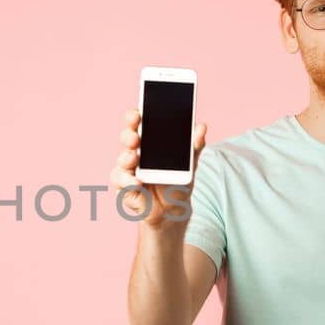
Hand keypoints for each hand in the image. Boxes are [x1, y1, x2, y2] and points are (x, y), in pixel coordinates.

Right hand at [109, 108, 206, 228]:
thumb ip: (194, 146)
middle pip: (126, 139)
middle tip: (135, 137)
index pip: (137, 124)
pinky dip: (129, 182)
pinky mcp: (125, 187)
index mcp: (148, 143)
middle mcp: (135, 153)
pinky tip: (137, 183)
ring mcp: (128, 171)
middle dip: (128, 135)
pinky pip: (122, 182)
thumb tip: (202, 126)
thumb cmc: (177, 183)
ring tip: (133, 158)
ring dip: (126, 158)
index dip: (134, 117)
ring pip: (122, 160)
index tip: (137, 114)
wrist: (174, 210)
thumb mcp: (189, 164)